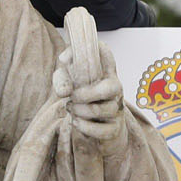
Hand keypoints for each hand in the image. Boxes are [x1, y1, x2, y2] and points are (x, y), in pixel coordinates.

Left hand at [55, 44, 128, 158]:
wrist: (95, 128)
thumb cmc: (82, 99)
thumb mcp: (69, 83)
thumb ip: (62, 79)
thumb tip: (64, 90)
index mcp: (106, 73)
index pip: (107, 56)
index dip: (98, 50)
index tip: (81, 55)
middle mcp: (116, 90)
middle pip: (111, 87)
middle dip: (86, 93)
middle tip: (72, 97)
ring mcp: (117, 109)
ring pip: (101, 109)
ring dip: (80, 111)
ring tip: (71, 108)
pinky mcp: (115, 129)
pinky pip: (101, 130)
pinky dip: (84, 127)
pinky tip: (76, 122)